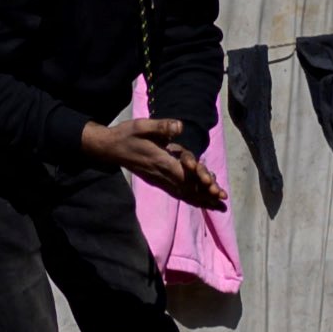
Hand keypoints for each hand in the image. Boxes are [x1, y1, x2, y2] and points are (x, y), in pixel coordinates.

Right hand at [84, 110, 224, 209]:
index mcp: (160, 160)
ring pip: (182, 192)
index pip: (184, 173)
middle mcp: (161, 173)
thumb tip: (179, 127)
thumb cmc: (127, 135)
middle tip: (222, 198)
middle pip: (187, 186)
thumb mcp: (142, 126)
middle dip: (205, 193)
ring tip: (217, 205)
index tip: (214, 185)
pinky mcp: (157, 180)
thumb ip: (161, 127)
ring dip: (200, 198)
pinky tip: (199, 202)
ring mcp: (158, 179)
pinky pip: (176, 192)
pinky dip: (189, 197)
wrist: (110, 148)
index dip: (200, 180)